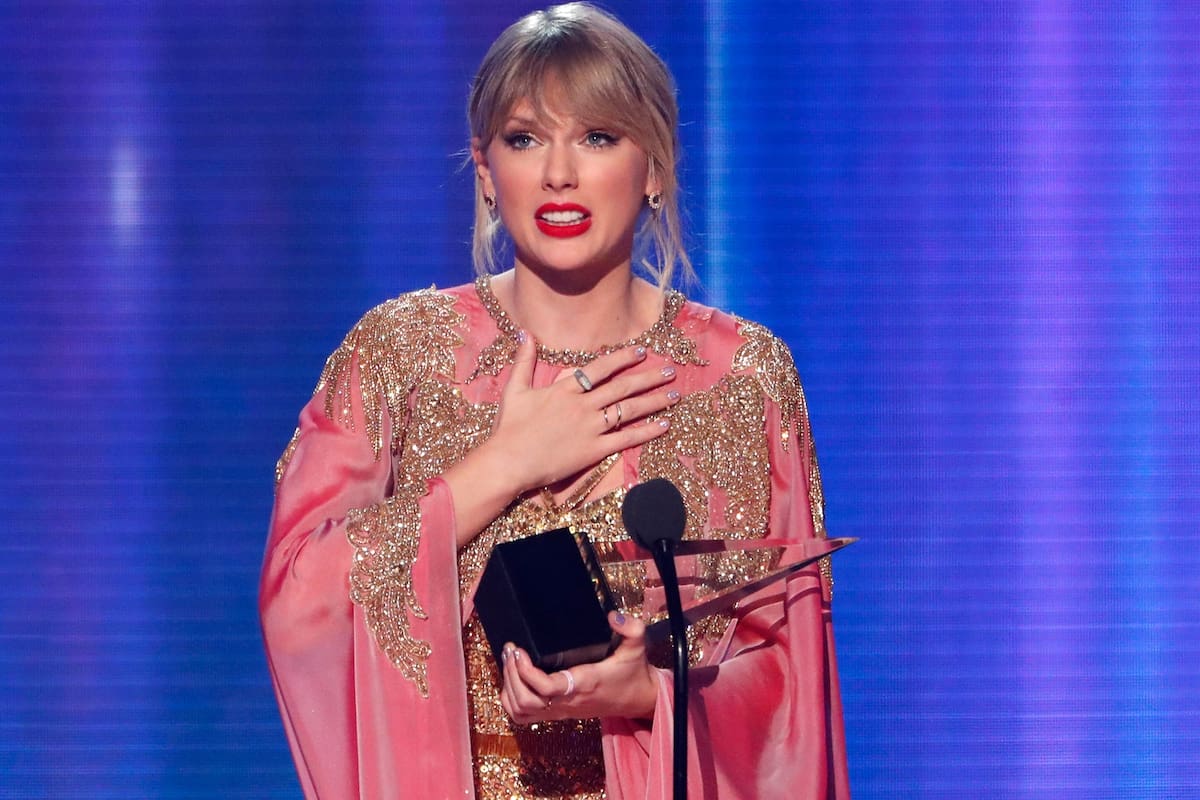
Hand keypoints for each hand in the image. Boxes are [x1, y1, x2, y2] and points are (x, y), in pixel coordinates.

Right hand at [488, 335, 679, 494]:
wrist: (509, 461)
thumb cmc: (509, 427)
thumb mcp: (514, 389)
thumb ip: (524, 360)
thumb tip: (525, 332)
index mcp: (565, 389)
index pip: (600, 368)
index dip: (623, 358)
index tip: (642, 351)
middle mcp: (583, 405)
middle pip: (622, 387)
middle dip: (648, 377)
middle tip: (670, 371)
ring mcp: (590, 428)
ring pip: (629, 410)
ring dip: (654, 401)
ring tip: (674, 395)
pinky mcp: (594, 450)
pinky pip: (626, 438)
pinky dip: (646, 431)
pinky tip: (664, 425)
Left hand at [500, 612, 658, 723]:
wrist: (637, 699)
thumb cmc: (633, 672)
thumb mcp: (637, 647)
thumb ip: (631, 628)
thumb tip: (613, 617)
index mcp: (585, 683)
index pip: (547, 687)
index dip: (526, 671)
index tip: (520, 650)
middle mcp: (569, 700)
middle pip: (527, 701)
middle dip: (511, 675)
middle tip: (510, 651)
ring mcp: (562, 710)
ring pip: (522, 710)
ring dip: (509, 687)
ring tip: (509, 662)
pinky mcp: (558, 713)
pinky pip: (525, 716)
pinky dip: (511, 701)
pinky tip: (512, 680)